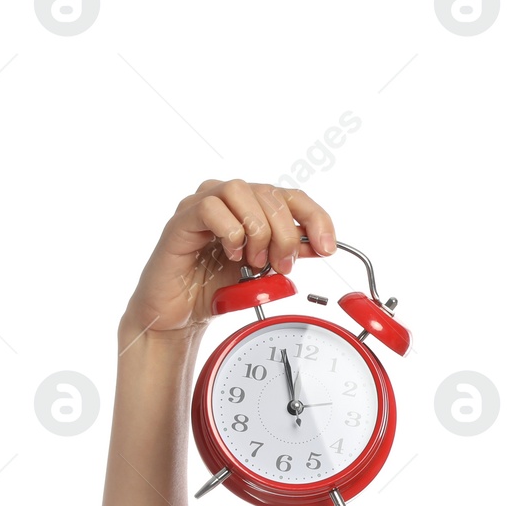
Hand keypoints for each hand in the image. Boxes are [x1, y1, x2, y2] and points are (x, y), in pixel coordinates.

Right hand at [120, 179, 336, 345]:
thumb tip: (317, 244)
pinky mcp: (182, 220)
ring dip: (257, 230)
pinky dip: (230, 232)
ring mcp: (201, 205)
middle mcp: (226, 200)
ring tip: (252, 260)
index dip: (314, 217)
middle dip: (284, 234)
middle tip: (280, 265)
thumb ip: (289, 253)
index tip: (326, 247)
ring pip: (240, 191)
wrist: (181, 314)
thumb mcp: (265, 272)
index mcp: (251, 208)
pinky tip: (230, 254)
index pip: (290, 195)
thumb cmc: (215, 288)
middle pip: (269, 194)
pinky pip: (211, 208)